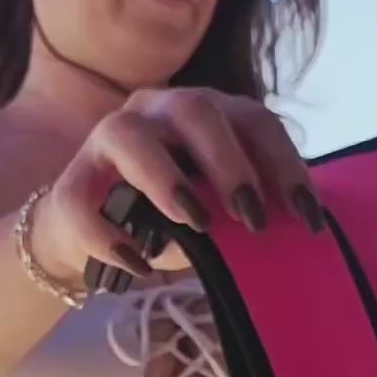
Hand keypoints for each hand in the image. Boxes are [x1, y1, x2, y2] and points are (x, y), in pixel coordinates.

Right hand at [31, 87, 324, 281]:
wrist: (95, 234)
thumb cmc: (170, 217)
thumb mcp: (219, 208)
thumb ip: (248, 208)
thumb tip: (294, 232)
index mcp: (203, 112)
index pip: (253, 120)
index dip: (283, 164)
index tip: (306, 216)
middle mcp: (155, 111)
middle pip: (194, 110)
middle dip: (229, 163)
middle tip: (253, 216)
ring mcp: (105, 138)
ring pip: (128, 136)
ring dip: (167, 179)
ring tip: (196, 223)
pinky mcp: (70, 182)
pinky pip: (81, 202)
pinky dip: (111, 236)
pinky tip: (139, 265)